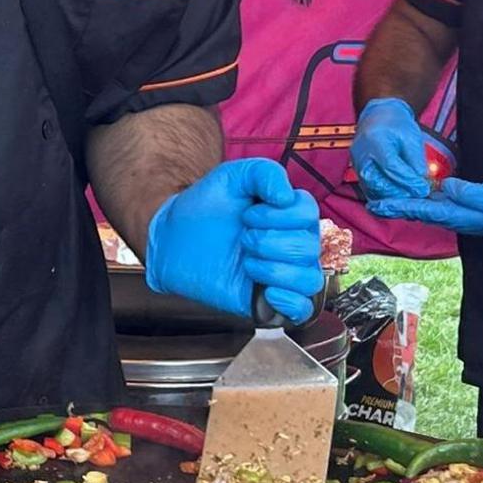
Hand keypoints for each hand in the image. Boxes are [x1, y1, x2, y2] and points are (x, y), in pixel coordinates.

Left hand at [144, 159, 324, 322]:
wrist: (173, 239)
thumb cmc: (205, 206)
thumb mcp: (232, 176)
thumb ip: (264, 172)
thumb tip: (288, 197)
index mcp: (288, 215)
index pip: (309, 213)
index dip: (280, 215)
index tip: (248, 215)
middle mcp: (291, 244)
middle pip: (308, 247)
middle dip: (269, 242)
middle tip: (242, 239)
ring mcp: (282, 274)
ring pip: (309, 279)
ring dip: (275, 270)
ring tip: (247, 262)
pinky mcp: (268, 301)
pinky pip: (303, 310)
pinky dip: (290, 302)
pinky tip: (266, 291)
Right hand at [350, 98, 448, 200]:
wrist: (378, 116)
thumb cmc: (395, 124)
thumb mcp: (411, 137)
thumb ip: (415, 159)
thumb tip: (420, 179)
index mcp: (375, 140)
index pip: (391, 166)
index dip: (408, 180)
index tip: (422, 188)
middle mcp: (361, 153)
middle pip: (378, 182)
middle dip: (400, 192)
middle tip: (417, 194)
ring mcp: (357, 163)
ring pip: (372, 188)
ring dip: (392, 196)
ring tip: (409, 195)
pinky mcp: (357, 170)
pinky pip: (369, 188)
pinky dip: (383, 195)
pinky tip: (397, 195)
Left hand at [369, 177, 482, 236]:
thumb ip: (466, 192)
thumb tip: (445, 186)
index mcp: (455, 214)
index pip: (419, 210)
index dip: (397, 207)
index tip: (377, 206)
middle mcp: (452, 215)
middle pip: (417, 212)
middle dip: (395, 208)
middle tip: (372, 204)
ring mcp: (458, 212)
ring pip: (425, 209)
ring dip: (405, 205)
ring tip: (386, 200)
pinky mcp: (464, 205)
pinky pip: (436, 204)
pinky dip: (421, 200)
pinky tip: (414, 195)